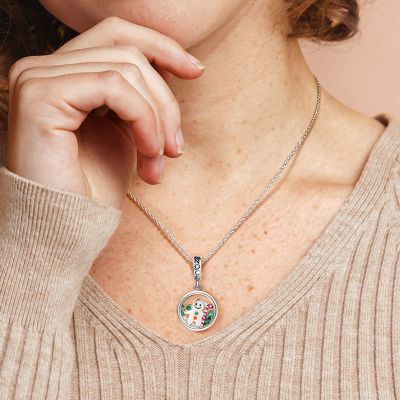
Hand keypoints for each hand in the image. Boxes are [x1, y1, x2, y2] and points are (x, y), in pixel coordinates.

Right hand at [6, 16, 204, 208]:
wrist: (68, 227)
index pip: (116, 34)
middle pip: (127, 51)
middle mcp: (42, 68)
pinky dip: (144, 119)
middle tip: (177, 147)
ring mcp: (37, 78)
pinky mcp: (40, 96)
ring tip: (160, 160)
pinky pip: (114, 87)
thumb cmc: (95, 187)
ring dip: (158, 118)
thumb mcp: (126, 132)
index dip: (161, 46)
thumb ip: (139, 97)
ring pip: (126, 69)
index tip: (196, 70)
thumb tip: (169, 67)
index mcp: (62, 74)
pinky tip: (148, 153)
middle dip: (165, 100)